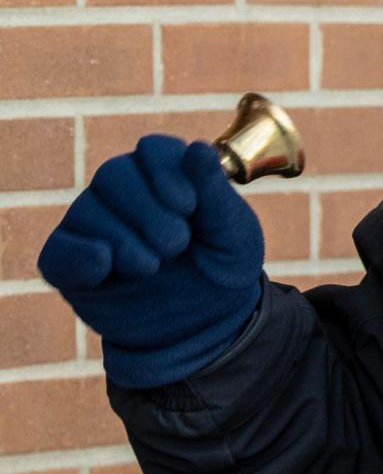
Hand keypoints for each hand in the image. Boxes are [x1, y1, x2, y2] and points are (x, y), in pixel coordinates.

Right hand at [38, 135, 263, 388]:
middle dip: (147, 210)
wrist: (203, 325)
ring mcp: (93, 225)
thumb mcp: (231, 232)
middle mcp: (124, 191)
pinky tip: (106, 268)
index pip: (153, 150)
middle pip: (114, 173)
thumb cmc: (221, 267)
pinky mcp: (71, 266)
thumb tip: (197, 148)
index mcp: (167, 174)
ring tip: (154, 267)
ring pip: (87, 210)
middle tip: (177, 244)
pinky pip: (58, 252)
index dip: (166, 171)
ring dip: (124, 239)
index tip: (189, 206)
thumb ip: (214, 191)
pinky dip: (80, 257)